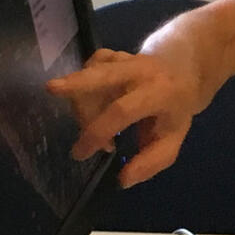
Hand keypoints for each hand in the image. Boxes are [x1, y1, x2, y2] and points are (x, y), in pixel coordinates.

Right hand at [46, 48, 202, 186]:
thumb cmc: (175, 109)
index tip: (80, 153)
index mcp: (158, 92)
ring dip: (80, 98)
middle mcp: (140, 70)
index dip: (97, 132)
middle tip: (51, 89)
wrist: (183, 69)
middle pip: (102, 73)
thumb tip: (123, 180)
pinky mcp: (112, 55)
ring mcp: (124, 58)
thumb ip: (150, 162)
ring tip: (86, 122)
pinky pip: (91, 65)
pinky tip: (86, 99)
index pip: (121, 110)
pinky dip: (82, 82)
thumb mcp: (172, 140)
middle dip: (76, 82)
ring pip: (93, 71)